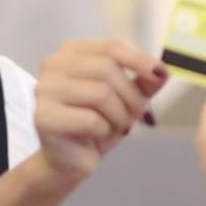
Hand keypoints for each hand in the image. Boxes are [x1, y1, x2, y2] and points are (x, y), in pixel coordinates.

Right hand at [35, 39, 167, 179]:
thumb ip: (143, 82)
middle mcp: (53, 65)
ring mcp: (44, 90)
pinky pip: (90, 120)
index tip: (159, 75)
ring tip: (116, 127)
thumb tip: (162, 72)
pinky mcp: (43, 117)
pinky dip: (103, 131)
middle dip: (131, 96)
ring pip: (100, 94)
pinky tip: (95, 137)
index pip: (112, 46)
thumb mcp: (125, 98)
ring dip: (119, 116)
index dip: (140, 60)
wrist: (70, 159)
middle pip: (107, 69)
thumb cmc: (96, 124)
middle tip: (137, 115)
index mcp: (72, 52)